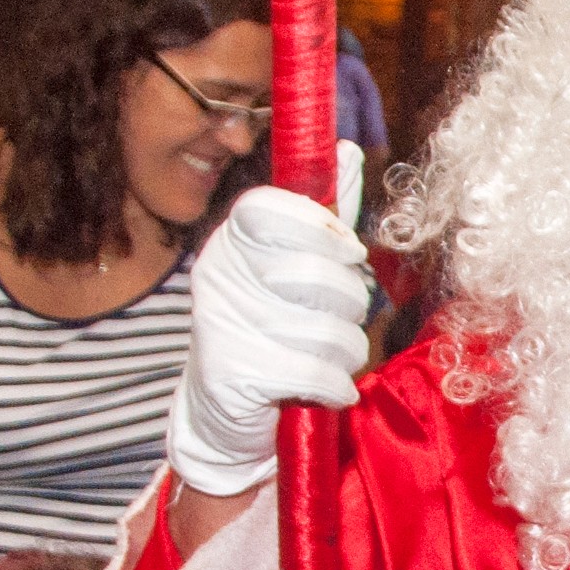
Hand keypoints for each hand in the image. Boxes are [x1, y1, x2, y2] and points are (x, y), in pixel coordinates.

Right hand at [168, 152, 372, 497]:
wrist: (226, 418)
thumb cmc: (272, 334)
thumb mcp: (293, 270)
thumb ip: (320, 217)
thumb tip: (345, 151)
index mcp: (232, 242)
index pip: (273, 208)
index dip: (323, 228)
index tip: (350, 252)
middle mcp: (218, 276)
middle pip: (319, 272)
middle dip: (351, 302)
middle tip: (341, 318)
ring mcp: (222, 325)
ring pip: (327, 328)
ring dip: (346, 350)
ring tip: (330, 358)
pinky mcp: (233, 375)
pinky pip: (315, 372)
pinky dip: (334, 386)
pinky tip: (327, 389)